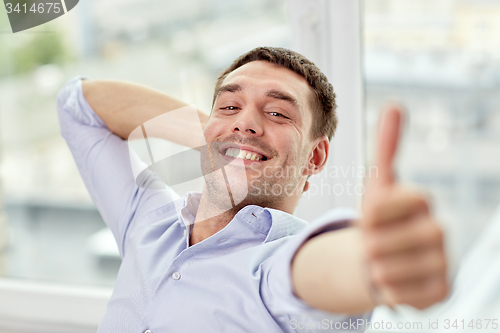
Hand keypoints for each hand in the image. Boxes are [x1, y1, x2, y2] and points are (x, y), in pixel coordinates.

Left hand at [360, 106, 448, 308]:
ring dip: (377, 268)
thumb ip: (386, 148)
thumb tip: (396, 105)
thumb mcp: (376, 186)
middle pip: (393, 241)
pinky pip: (405, 296)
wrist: (379, 258)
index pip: (392, 204)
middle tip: (369, 245)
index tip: (367, 218)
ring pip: (396, 271)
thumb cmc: (377, 221)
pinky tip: (390, 282)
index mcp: (421, 201)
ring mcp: (443, 262)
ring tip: (378, 263)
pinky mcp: (441, 291)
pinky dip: (389, 291)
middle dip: (372, 244)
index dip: (372, 213)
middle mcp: (439, 230)